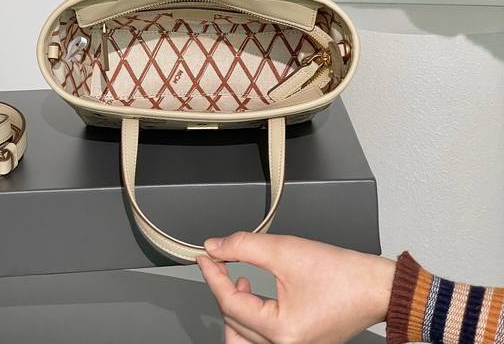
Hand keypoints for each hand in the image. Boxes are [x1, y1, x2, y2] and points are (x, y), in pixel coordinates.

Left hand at [197, 232, 394, 343]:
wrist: (375, 285)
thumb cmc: (342, 273)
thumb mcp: (286, 250)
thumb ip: (244, 246)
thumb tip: (216, 247)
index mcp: (281, 332)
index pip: (230, 303)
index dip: (213, 275)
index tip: (204, 256)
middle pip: (234, 323)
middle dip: (221, 290)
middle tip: (217, 263)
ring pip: (244, 337)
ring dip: (233, 308)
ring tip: (235, 280)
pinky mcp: (298, 343)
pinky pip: (261, 338)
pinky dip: (250, 317)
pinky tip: (251, 291)